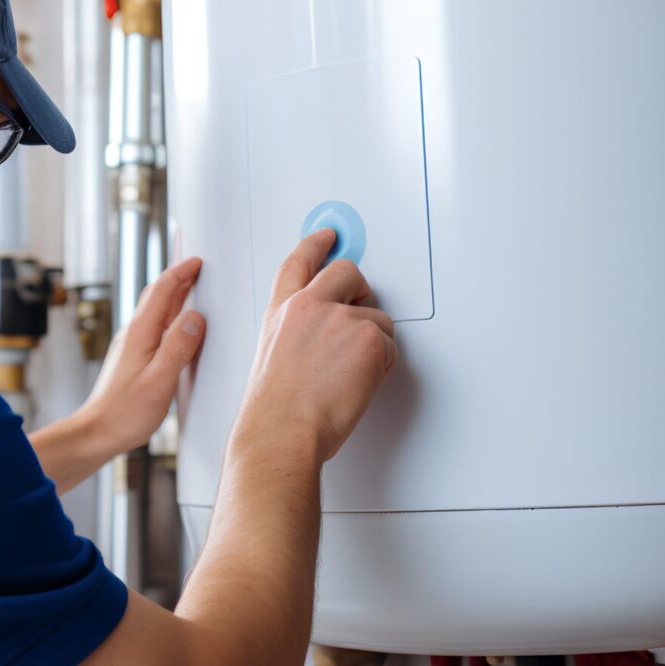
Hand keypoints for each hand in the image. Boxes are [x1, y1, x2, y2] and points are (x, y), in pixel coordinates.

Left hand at [77, 256, 206, 455]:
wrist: (96, 433)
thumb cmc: (125, 413)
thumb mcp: (159, 381)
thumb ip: (178, 348)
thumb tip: (196, 317)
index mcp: (140, 332)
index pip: (162, 290)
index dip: (181, 272)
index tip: (198, 261)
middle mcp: (134, 334)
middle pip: (157, 296)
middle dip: (177, 278)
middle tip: (198, 267)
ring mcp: (132, 345)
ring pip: (155, 311)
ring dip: (174, 296)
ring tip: (192, 289)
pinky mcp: (133, 359)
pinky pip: (154, 328)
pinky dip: (169, 318)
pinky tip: (177, 328)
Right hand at [236, 230, 395, 463]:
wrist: (283, 430)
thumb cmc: (276, 408)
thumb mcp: (274, 354)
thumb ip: (299, 332)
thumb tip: (325, 337)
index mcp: (282, 311)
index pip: (299, 262)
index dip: (315, 244)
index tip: (328, 235)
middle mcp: (310, 306)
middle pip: (347, 271)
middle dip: (361, 288)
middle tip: (362, 308)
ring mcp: (340, 318)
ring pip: (377, 319)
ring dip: (373, 344)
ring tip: (349, 375)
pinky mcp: (368, 337)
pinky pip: (390, 346)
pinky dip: (383, 366)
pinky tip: (359, 383)